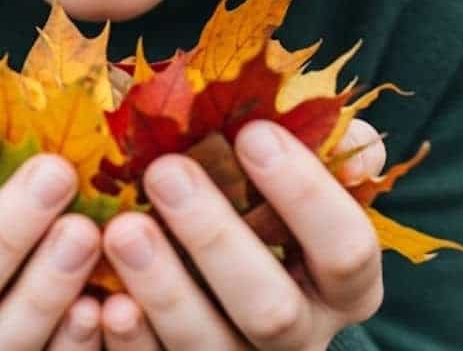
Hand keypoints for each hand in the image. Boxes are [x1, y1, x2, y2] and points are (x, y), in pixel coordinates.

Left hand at [97, 119, 387, 349]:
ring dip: (164, 288)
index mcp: (344, 289)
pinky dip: (130, 340)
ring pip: (207, 345)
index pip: (347, 250)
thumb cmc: (265, 221)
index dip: (305, 193)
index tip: (252, 133)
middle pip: (271, 308)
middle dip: (216, 237)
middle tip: (166, 170)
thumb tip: (360, 141)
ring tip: (122, 228)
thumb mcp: (303, 193)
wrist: (222, 297)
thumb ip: (328, 162)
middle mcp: (301, 338)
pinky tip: (102, 300)